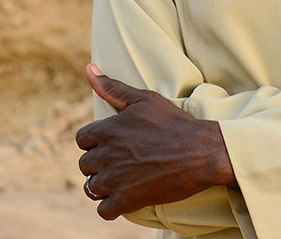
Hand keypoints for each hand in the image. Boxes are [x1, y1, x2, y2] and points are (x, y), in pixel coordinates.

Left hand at [75, 64, 234, 220]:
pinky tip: (123, 198)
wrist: (199, 152)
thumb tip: (89, 68)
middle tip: (117, 162)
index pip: (81, 140)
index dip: (93, 142)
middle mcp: (106, 154)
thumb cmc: (172, 122)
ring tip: (119, 180)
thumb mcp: (143, 99)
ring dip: (102, 185)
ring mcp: (116, 179)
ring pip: (91, 187)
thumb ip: (112, 87)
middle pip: (84, 164)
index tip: (107, 144)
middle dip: (97, 164)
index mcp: (107, 129)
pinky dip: (110, 207)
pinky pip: (104, 210)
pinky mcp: (128, 200)